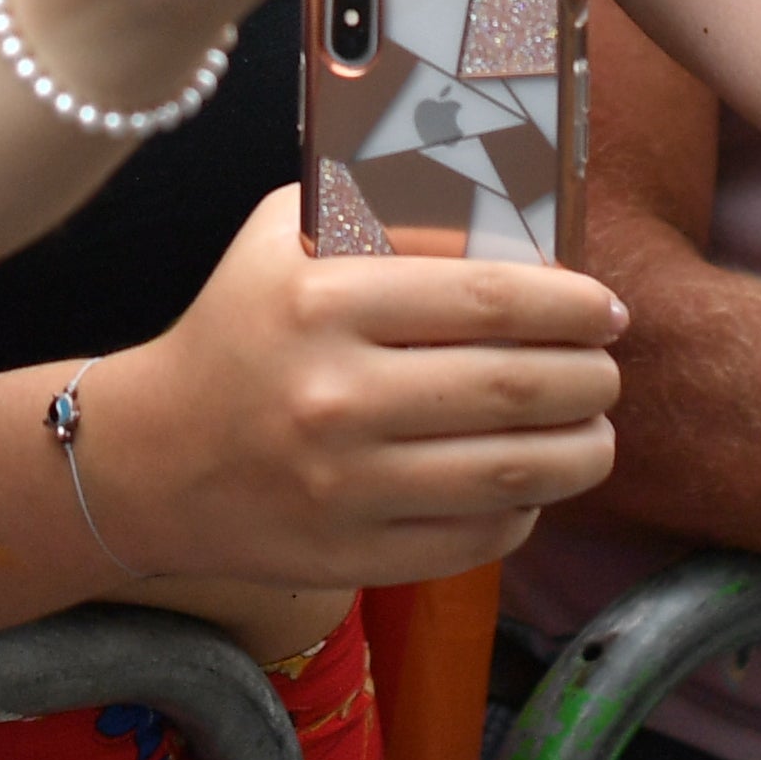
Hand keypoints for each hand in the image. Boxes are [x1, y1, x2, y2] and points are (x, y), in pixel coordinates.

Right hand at [87, 193, 624, 585]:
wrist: (156, 456)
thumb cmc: (241, 328)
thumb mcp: (286, 239)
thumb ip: (383, 206)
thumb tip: (505, 204)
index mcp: (323, 303)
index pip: (490, 298)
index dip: (570, 304)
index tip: (603, 308)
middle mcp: (335, 396)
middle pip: (516, 388)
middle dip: (590, 378)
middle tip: (605, 368)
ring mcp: (346, 486)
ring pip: (515, 472)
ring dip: (583, 450)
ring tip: (595, 429)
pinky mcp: (355, 555)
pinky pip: (479, 536)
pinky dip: (526, 509)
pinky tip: (530, 481)